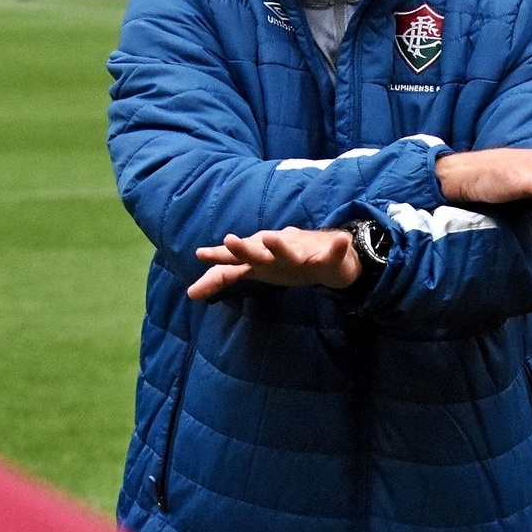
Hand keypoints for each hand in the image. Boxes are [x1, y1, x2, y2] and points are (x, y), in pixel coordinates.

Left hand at [188, 227, 361, 300]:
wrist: (325, 252)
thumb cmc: (282, 258)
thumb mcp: (253, 268)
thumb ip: (223, 276)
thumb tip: (190, 293)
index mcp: (260, 259)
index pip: (234, 261)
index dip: (218, 259)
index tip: (200, 254)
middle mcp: (276, 253)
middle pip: (257, 252)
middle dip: (244, 248)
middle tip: (230, 240)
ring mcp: (301, 253)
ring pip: (290, 250)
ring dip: (281, 245)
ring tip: (273, 238)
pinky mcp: (326, 257)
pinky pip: (332, 254)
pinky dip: (337, 247)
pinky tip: (340, 241)